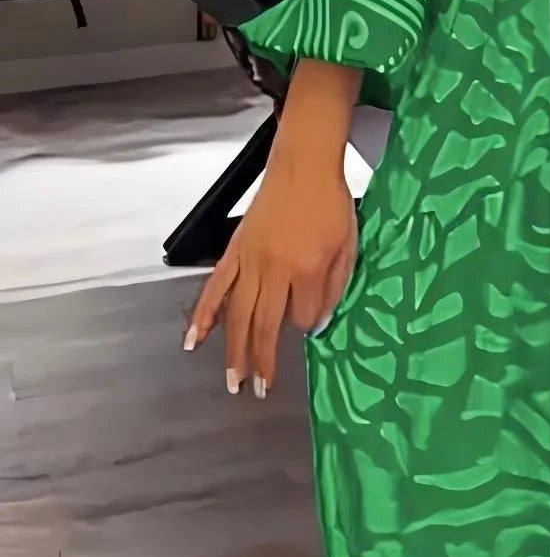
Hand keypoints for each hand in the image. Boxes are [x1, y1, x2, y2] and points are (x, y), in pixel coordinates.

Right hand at [183, 157, 356, 397]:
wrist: (303, 165)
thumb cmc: (331, 204)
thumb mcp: (348, 247)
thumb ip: (334, 288)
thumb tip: (316, 325)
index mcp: (306, 270)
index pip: (303, 316)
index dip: (307, 326)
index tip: (309, 327)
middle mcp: (273, 270)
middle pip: (263, 325)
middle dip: (260, 362)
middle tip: (256, 391)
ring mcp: (249, 262)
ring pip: (237, 315)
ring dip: (232, 350)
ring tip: (231, 380)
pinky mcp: (234, 252)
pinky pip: (215, 288)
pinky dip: (203, 315)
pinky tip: (194, 337)